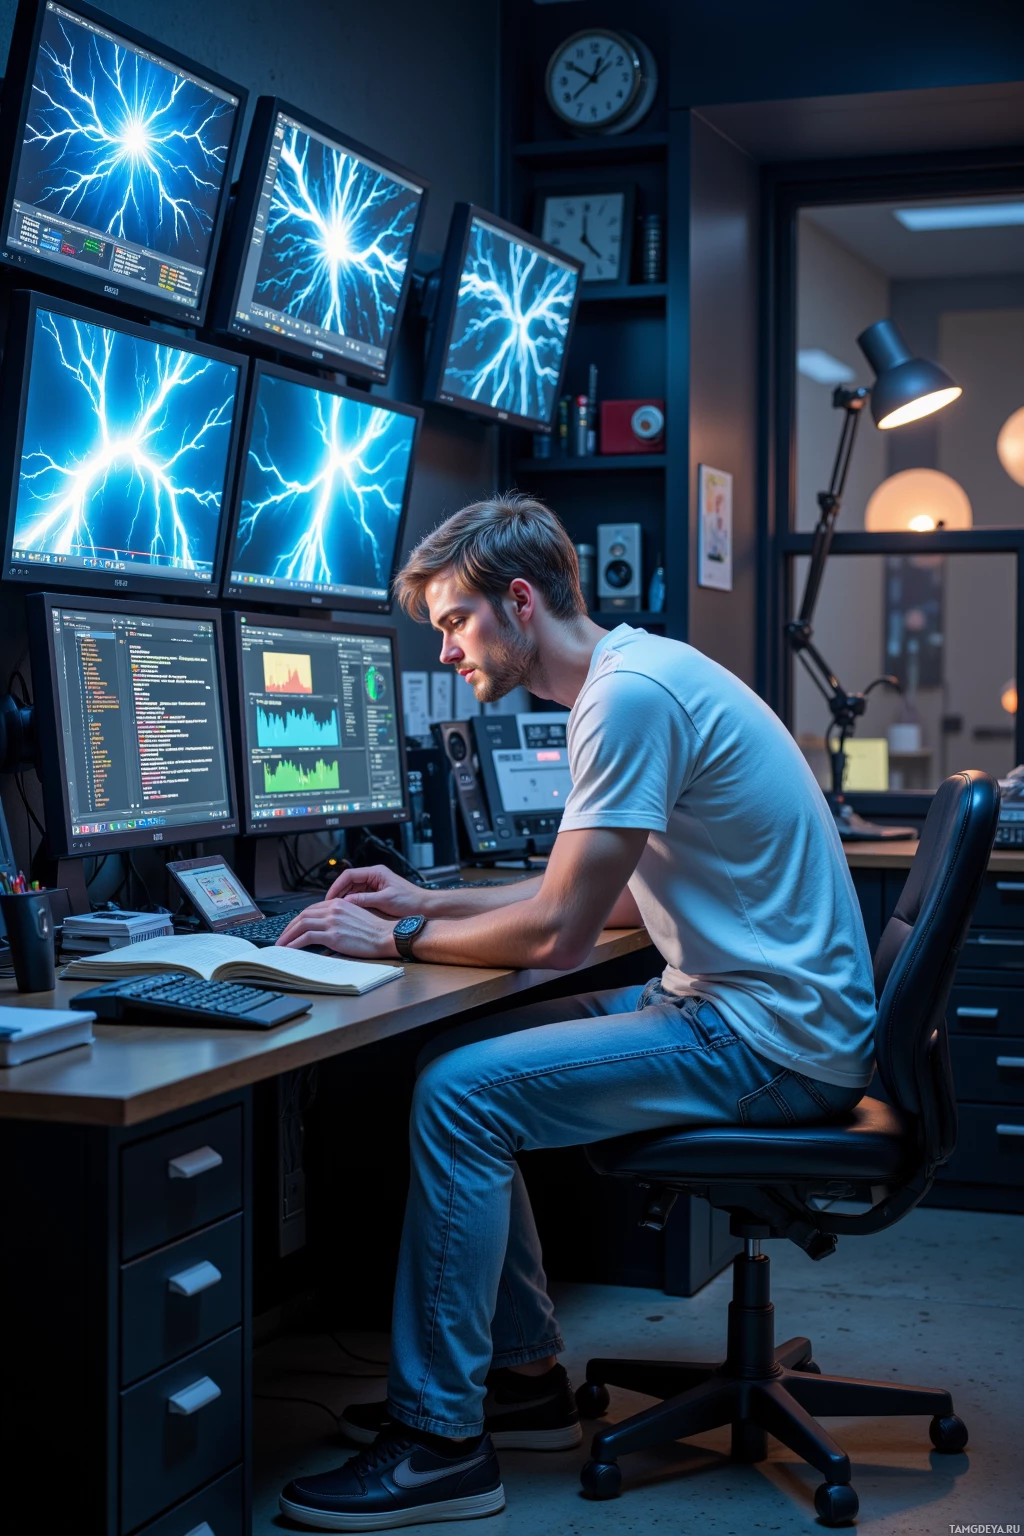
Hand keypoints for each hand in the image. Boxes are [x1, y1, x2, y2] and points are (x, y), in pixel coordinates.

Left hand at [276, 898, 399, 958]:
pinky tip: (290, 948)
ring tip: (281, 945)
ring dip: (288, 935)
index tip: (292, 928)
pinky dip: (294, 943)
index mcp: (339, 903)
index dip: (298, 919)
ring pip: (301, 924)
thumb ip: (340, 918)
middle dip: (289, 927)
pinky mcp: (333, 935)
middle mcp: (334, 909)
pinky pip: (306, 937)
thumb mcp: (356, 917)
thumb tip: (325, 929)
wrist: (387, 935)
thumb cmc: (375, 930)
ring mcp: (332, 921)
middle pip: (303, 915)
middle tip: (281, 937)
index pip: (311, 909)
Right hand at [323, 863, 427, 916]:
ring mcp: (375, 885)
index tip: (329, 898)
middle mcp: (374, 876)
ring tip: (336, 911)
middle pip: (349, 882)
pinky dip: (352, 903)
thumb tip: (345, 901)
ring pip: (353, 890)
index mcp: (376, 872)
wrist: (425, 907)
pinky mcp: (377, 894)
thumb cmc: (410, 901)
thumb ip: (364, 899)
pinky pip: (360, 897)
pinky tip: (348, 912)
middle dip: (338, 893)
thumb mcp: (384, 900)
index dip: (336, 886)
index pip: (349, 875)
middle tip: (329, 906)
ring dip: (344, 899)